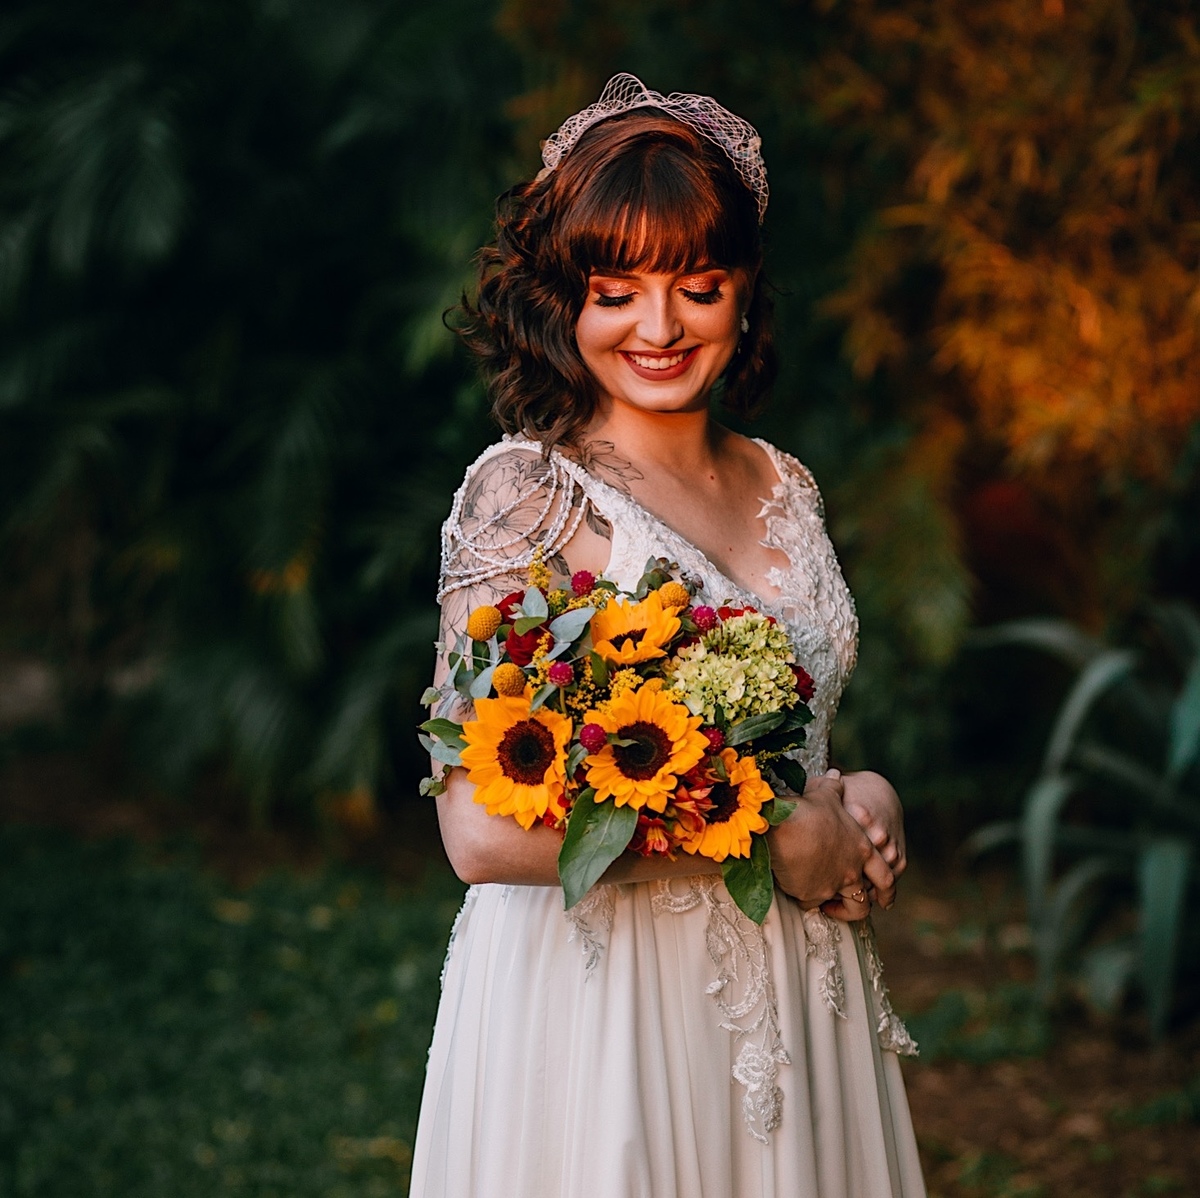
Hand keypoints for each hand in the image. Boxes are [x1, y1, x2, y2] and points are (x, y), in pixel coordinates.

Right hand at [767, 770, 894, 920]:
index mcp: (862, 849)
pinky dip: (808, 899)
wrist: (784, 825)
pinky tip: (798, 889)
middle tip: (852, 908)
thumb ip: (834, 787)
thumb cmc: (808, 808)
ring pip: (840, 908)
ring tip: (824, 905)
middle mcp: (852, 871)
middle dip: (860, 907)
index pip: (885, 875)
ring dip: (835, 909)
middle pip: (864, 901)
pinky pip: (812, 903)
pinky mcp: (811, 893)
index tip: (886, 900)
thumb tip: (836, 774)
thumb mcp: (826, 794)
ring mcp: (833, 885)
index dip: (887, 890)